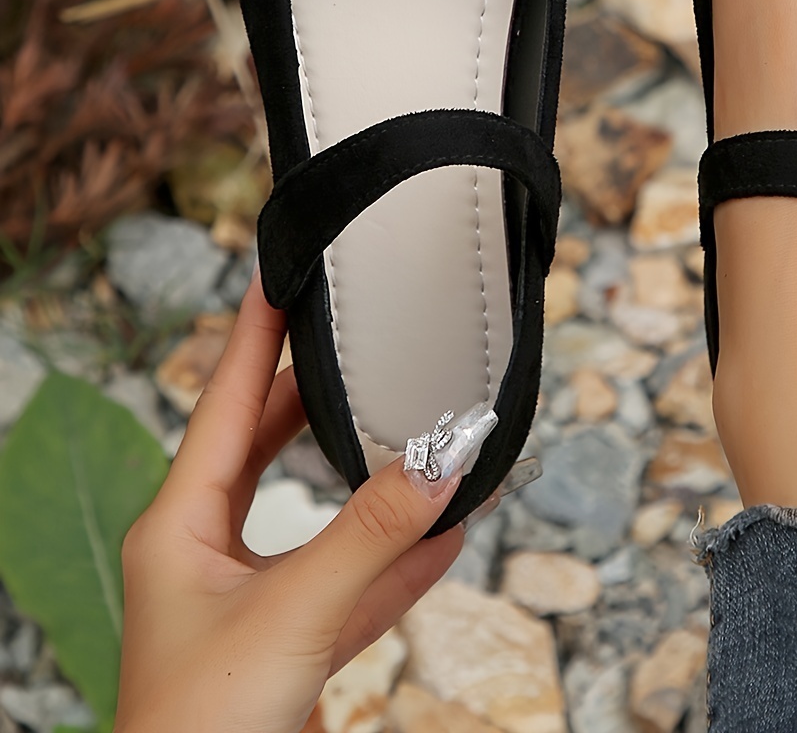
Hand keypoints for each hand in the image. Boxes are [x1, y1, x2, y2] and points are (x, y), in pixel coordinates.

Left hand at [114, 270, 464, 732]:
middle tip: (353, 347)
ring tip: (410, 431)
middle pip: (265, 448)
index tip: (278, 278)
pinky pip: (353, 583)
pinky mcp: (289, 644)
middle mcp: (207, 554)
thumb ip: (371, 537)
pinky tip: (447, 535)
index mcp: (179, 527)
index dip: (252, 336)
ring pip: (316, 516)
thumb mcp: (292, 614)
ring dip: (367, 482)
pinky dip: (399, 561)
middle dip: (312, 399)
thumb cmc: (201, 728)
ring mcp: (250, 600)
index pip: (223, 404)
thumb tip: (444, 464)